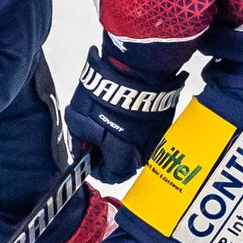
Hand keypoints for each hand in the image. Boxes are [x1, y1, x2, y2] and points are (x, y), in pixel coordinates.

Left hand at [65, 46, 183, 184]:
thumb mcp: (78, 119)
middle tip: (96, 141)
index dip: (96, 169)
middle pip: (125, 164)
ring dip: (122, 142)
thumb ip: (79, 140)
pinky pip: (146, 134)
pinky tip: (123, 116)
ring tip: (108, 125)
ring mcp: (157, 136)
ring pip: (137, 149)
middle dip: (109, 155)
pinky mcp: (164, 121)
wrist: (136, 67)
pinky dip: (134, 130)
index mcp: (123, 155)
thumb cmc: (105, 94)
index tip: (89, 158)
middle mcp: (144, 151)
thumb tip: (80, 150)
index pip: (111, 176)